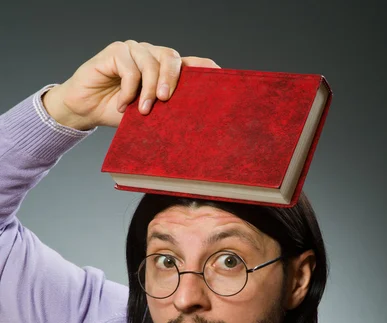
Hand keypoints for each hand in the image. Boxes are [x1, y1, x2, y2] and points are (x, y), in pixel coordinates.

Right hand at [42, 40, 219, 129]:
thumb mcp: (145, 117)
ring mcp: (134, 51)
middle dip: (172, 79)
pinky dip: (128, 89)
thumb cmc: (116, 112)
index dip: (205, 67)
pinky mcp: (115, 51)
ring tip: (143, 111)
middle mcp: (152, 56)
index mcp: (164, 71)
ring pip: (151, 61)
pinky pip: (129, 66)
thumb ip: (164, 112)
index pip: (190, 63)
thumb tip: (189, 124)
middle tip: (167, 100)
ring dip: (148, 89)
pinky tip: (122, 105)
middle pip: (172, 57)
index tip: (219, 77)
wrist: (85, 110)